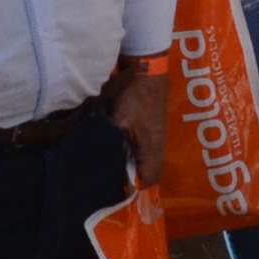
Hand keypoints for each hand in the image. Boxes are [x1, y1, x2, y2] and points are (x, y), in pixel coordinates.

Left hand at [112, 68, 168, 186]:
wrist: (148, 71)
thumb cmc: (133, 96)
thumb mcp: (118, 119)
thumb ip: (111, 141)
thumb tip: (99, 158)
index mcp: (152, 147)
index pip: (149, 178)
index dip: (134, 187)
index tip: (116, 187)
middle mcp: (160, 145)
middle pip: (152, 172)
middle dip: (135, 178)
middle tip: (114, 178)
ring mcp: (160, 136)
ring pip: (150, 160)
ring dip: (136, 165)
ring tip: (116, 166)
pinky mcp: (156, 127)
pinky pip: (149, 149)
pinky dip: (137, 154)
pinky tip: (123, 149)